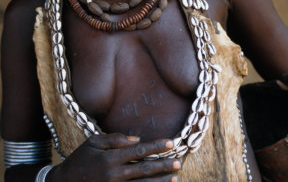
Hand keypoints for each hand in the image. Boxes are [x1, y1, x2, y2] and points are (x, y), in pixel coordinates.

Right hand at [48, 133, 179, 181]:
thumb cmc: (79, 160)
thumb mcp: (93, 142)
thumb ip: (114, 139)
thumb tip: (136, 139)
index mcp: (110, 158)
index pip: (139, 151)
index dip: (155, 147)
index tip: (170, 143)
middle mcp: (114, 175)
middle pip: (144, 170)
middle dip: (163, 165)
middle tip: (177, 162)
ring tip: (174, 177)